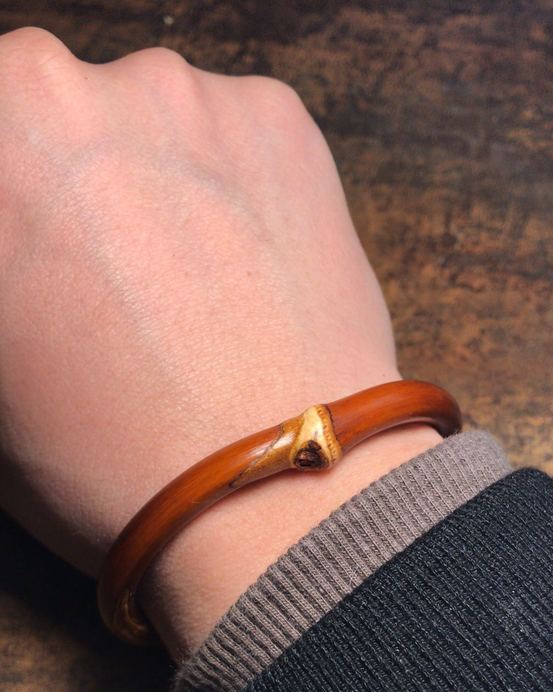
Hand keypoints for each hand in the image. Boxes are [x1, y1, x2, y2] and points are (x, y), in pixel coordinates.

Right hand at [0, 28, 439, 657]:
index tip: (41, 258)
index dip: (21, 219)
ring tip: (182, 280)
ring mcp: (181, 90)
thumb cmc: (104, 460)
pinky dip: (231, 179)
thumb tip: (31, 261)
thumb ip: (8, 273)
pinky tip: (242, 266)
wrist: (267, 493)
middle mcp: (60, 90)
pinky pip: (232, 129)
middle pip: (50, 109)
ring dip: (150, 173)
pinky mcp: (277, 116)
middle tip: (99, 270)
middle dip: (66, 178)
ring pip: (146, 114)